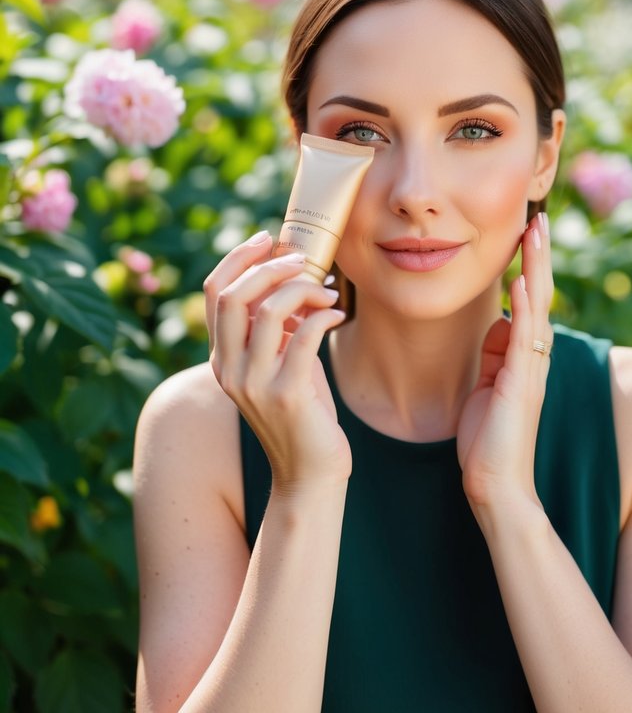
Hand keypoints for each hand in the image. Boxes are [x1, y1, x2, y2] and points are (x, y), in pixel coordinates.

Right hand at [203, 233, 351, 495]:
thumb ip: (278, 327)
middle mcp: (230, 370)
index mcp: (222, 358)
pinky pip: (304, 337)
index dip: (238, 258)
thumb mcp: (281, 363)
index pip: (213, 292)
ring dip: (303, 289)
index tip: (269, 239)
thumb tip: (295, 278)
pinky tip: (338, 315)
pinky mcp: (288, 396)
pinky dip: (324, 316)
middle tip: (303, 259)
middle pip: (233, 295)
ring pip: (268, 312)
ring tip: (328, 292)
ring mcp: (255, 385)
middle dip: (269, 266)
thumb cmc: (303, 413)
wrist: (311, 474)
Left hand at [456, 211, 553, 514]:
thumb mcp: (487, 385)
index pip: (529, 301)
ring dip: (536, 269)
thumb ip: (494, 353)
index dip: (529, 266)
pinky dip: (524, 308)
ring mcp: (530, 369)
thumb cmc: (488, 440)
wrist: (495, 485)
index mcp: (523, 356)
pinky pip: (524, 338)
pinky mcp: (521, 384)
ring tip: (535, 233)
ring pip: (538, 308)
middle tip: (538, 218)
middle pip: (540, 295)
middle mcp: (534, 357)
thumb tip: (498, 320)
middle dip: (538, 256)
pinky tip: (522, 282)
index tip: (526, 231)